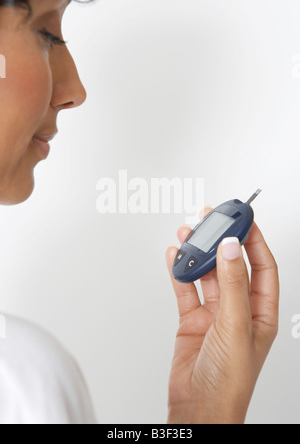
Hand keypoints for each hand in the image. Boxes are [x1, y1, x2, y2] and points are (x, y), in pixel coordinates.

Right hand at [166, 207, 278, 423]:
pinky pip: (185, 289)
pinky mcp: (191, 319)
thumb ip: (232, 285)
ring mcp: (214, 314)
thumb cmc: (228, 381)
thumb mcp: (235, 327)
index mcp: (260, 313)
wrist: (198, 409)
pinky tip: (175, 256)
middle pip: (232, 266)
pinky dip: (179, 271)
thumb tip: (231, 248)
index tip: (244, 219)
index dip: (255, 241)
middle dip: (221, 241)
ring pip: (206, 275)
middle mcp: (238, 310)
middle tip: (211, 219)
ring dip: (198, 254)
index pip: (263, 267)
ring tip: (188, 233)